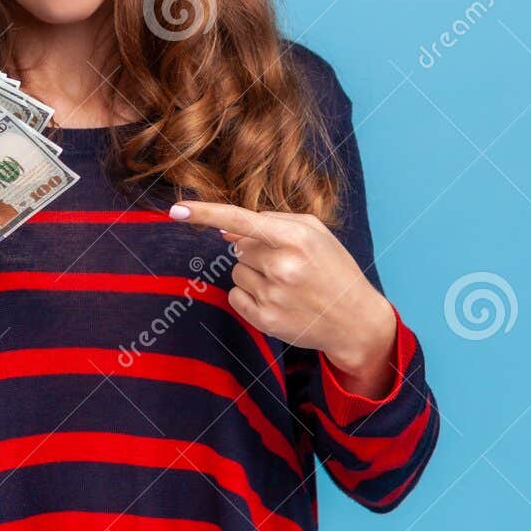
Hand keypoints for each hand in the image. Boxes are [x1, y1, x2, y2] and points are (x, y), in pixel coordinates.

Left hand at [168, 200, 396, 397]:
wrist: (356, 320)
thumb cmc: (334, 269)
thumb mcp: (314, 233)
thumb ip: (272, 221)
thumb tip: (225, 231)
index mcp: (296, 238)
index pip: (241, 220)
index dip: (205, 213)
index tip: (175, 210)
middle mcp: (282, 267)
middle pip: (238, 248)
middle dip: (256, 252)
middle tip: (288, 265)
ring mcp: (273, 296)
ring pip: (236, 272)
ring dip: (254, 274)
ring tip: (286, 284)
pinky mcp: (265, 321)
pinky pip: (235, 296)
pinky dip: (249, 296)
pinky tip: (277, 301)